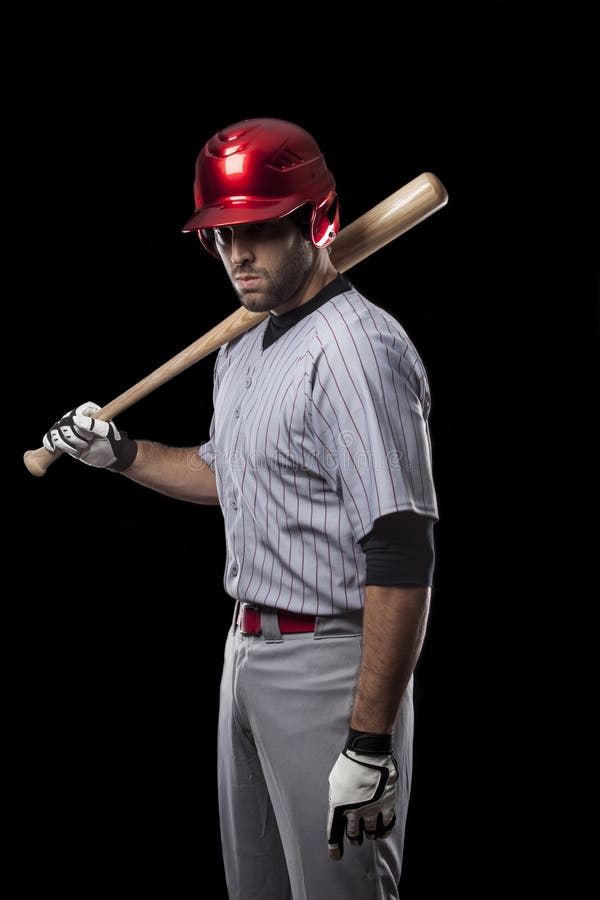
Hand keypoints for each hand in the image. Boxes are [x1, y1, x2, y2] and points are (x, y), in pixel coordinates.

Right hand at [43, 401, 137, 471]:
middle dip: (74, 436)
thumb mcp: (107, 433)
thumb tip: (75, 419)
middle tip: (87, 443)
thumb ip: (93, 424)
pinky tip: (53, 448)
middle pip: (65, 422)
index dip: (79, 424)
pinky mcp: (64, 440)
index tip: (89, 435)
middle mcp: (78, 418)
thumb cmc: (111, 442)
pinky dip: (51, 443)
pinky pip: (51, 438)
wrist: (110, 457)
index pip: (77, 411)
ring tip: (80, 448)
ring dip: (66, 442)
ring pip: (57, 431)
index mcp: (90, 411)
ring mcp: (70, 429)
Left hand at [327, 729, 397, 860]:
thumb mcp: (335, 781)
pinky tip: (382, 831)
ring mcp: (372, 809)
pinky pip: (386, 826)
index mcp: (338, 805)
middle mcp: (354, 811)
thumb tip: (340, 810)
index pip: (334, 833)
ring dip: (369, 834)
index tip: (335, 856)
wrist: (368, 751)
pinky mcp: (386, 805)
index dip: (334, 848)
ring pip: (371, 833)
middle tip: (355, 837)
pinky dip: (384, 831)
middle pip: (354, 835)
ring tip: (369, 832)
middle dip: (354, 838)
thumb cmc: (349, 763)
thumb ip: (337, 798)